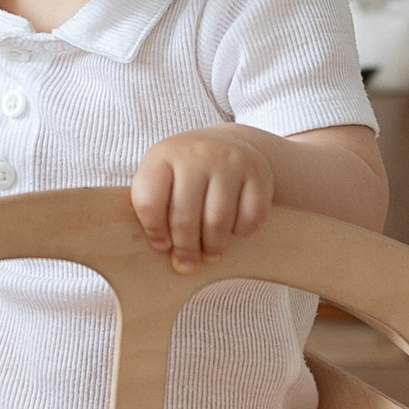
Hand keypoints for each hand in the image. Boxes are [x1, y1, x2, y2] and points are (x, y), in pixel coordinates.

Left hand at [132, 127, 272, 274]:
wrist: (227, 144)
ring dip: (213, 247)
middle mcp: (197, 154)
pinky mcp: (258, 172)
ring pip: (217, 222)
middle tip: (188, 264)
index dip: (154, 232)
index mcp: (164, 155)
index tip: (162, 245)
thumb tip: (163, 250)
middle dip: (185, 249)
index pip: (150, 202)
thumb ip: (154, 209)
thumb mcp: (162, 179)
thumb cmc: (186, 174)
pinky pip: (250, 218)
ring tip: (210, 253)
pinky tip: (233, 229)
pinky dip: (242, 232)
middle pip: (184, 218)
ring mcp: (230, 161)